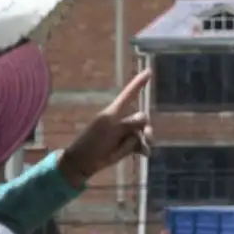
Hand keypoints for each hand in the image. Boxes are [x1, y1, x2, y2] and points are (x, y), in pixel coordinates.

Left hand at [59, 70, 152, 187]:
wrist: (84, 161)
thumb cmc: (92, 141)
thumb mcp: (109, 129)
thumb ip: (127, 124)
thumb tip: (144, 119)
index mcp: (115, 112)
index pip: (129, 94)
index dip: (139, 84)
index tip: (149, 71)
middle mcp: (122, 120)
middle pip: (141, 118)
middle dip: (145, 127)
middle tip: (147, 136)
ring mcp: (124, 134)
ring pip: (143, 132)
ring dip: (146, 139)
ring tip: (146, 148)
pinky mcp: (126, 146)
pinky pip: (140, 144)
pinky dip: (143, 149)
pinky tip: (144, 154)